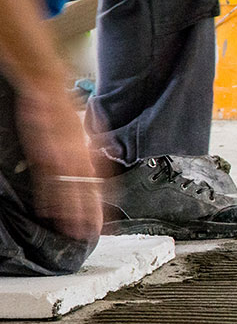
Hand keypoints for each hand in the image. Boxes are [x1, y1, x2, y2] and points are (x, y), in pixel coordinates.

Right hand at [16, 84, 101, 241]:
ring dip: (70, 213)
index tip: (107, 223)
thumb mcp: (87, 131)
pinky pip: (46, 181)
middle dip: (89, 216)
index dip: (104, 206)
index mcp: (90, 154)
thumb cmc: (64, 111)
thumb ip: (95, 150)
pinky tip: (48, 212)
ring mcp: (61, 157)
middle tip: (91, 235)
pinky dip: (48, 197)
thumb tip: (105, 163)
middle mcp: (79, 158)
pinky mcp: (42, 154)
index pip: (101, 187)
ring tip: (73, 232)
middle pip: (87, 193)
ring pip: (68, 191)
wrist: (47, 89)